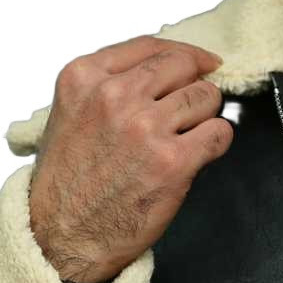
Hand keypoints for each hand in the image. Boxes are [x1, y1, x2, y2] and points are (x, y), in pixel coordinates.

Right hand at [28, 35, 231, 282]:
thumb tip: (164, 73)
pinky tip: (203, 152)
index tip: (202, 63)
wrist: (63, 235)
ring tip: (192, 135)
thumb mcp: (71, 114)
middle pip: (184, 67)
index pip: (152, 47)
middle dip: (197, 84)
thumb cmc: (68, 182)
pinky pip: (219, 132)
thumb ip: (109, 86)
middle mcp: (115, 97)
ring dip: (207, 115)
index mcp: (85, 78)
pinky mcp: (173, 161)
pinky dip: (218, 140)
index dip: (186, 54)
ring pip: (206, 96)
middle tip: (197, 106)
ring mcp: (146, 128)